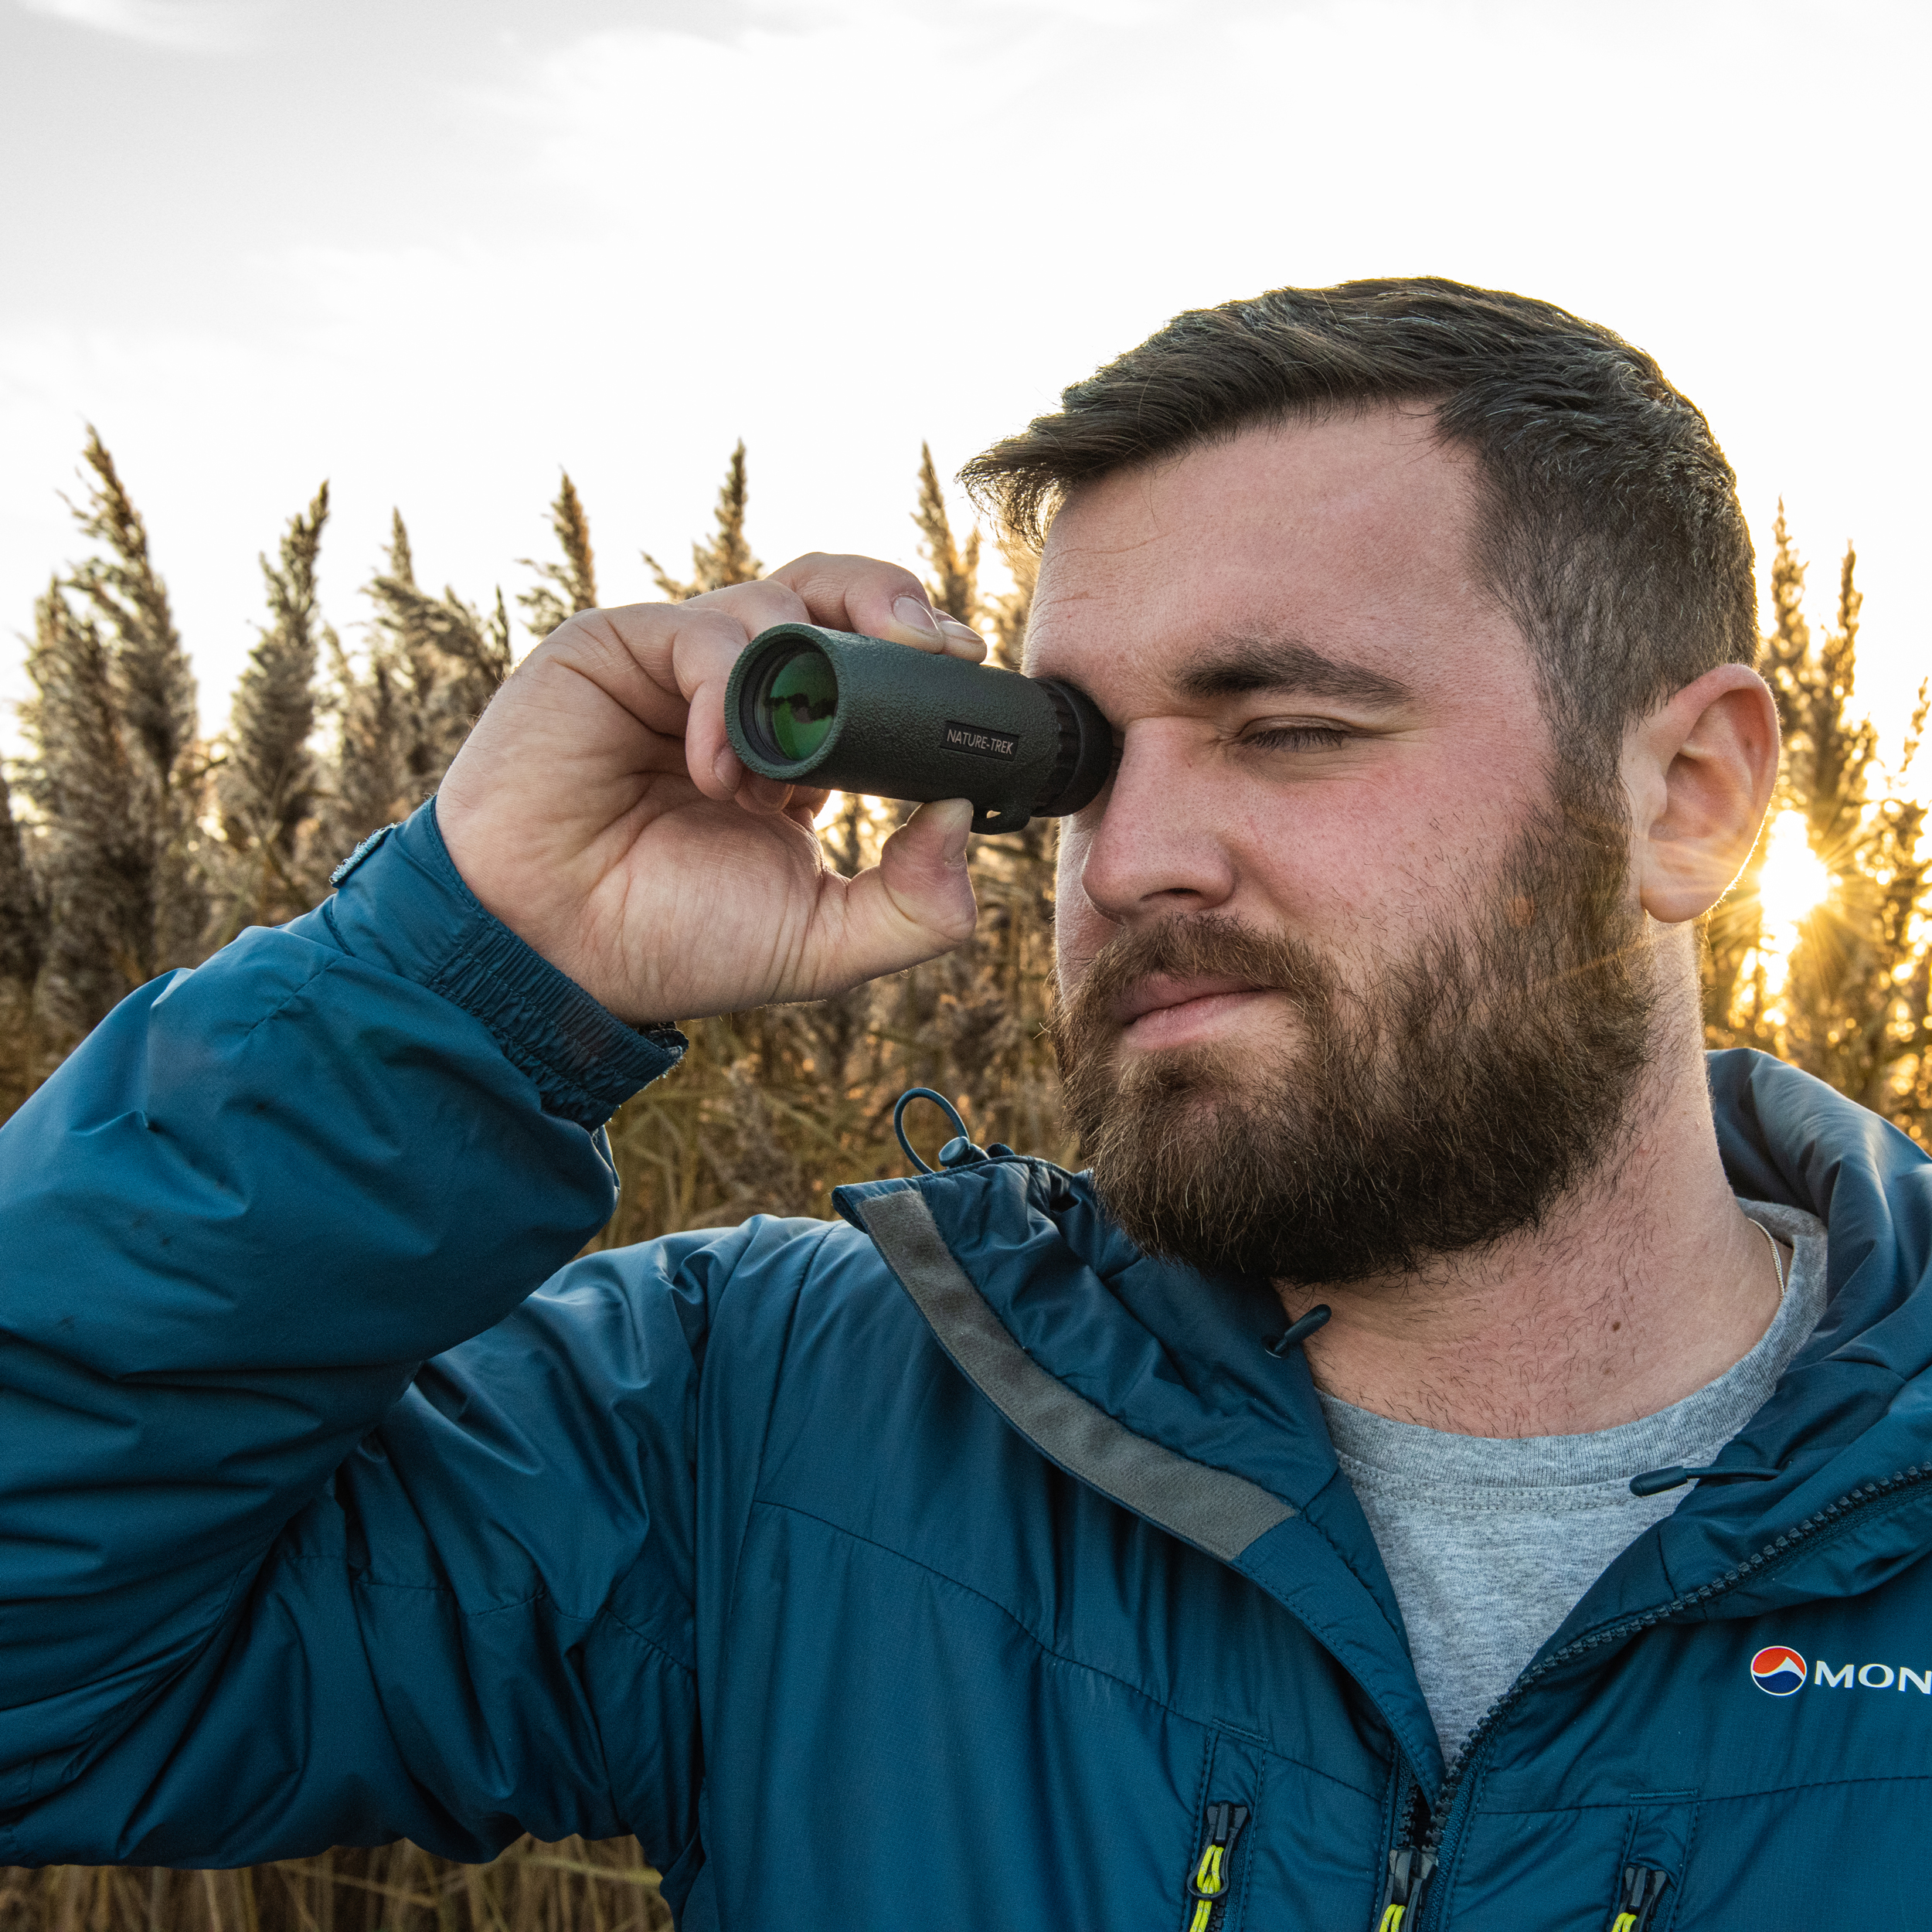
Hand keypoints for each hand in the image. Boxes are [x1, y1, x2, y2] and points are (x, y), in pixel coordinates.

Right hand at [435, 556, 985, 1024]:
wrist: (549, 953)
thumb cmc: (670, 942)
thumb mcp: (821, 944)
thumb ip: (913, 903)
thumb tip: (963, 817)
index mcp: (798, 752)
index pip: (874, 667)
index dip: (923, 658)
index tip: (969, 675)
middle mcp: (742, 697)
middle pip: (835, 598)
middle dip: (893, 604)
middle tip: (934, 649)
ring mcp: (679, 668)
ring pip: (776, 599)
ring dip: (804, 673)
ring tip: (785, 770)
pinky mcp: (616, 649)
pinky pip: (701, 633)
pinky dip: (726, 694)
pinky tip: (715, 772)